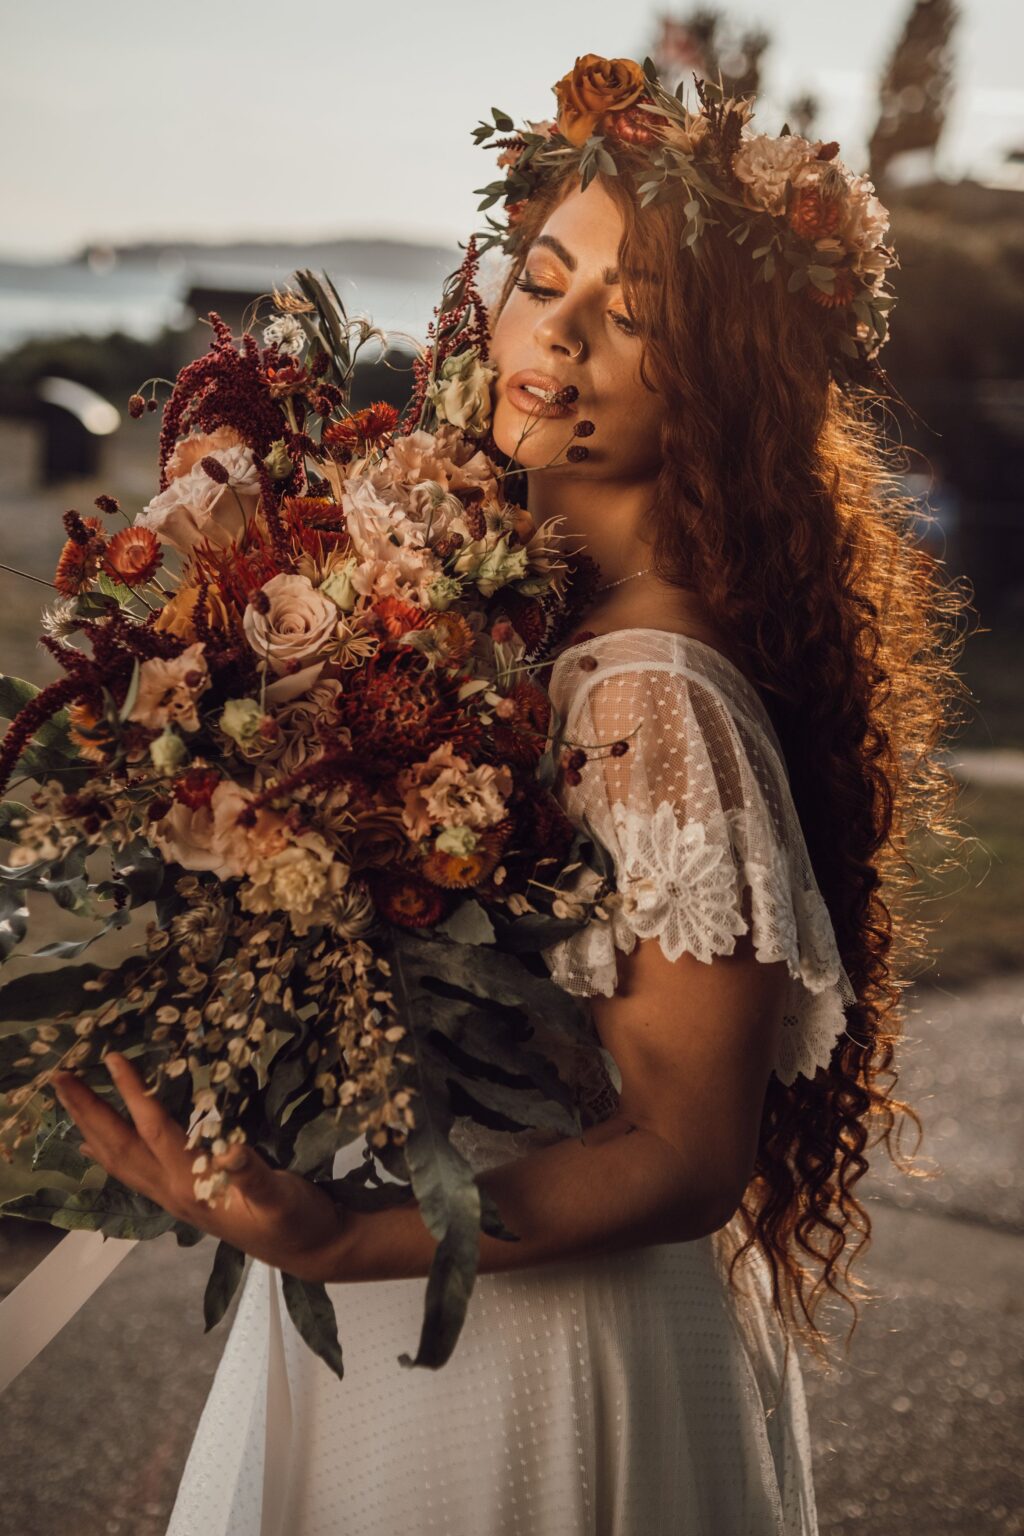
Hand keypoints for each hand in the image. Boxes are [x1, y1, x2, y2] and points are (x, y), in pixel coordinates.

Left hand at [52, 1053, 346, 1283]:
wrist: (312, 1250)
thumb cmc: (299, 1221)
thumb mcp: (282, 1196)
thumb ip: (254, 1176)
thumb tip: (230, 1150)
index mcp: (194, 1185)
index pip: (155, 1130)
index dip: (133, 1093)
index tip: (113, 1059)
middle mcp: (174, 1192)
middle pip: (120, 1147)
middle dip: (88, 1112)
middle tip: (59, 1078)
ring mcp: (175, 1198)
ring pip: (120, 1160)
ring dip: (91, 1129)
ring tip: (67, 1104)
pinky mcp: (184, 1199)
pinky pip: (133, 1172)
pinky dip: (109, 1153)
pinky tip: (98, 1146)